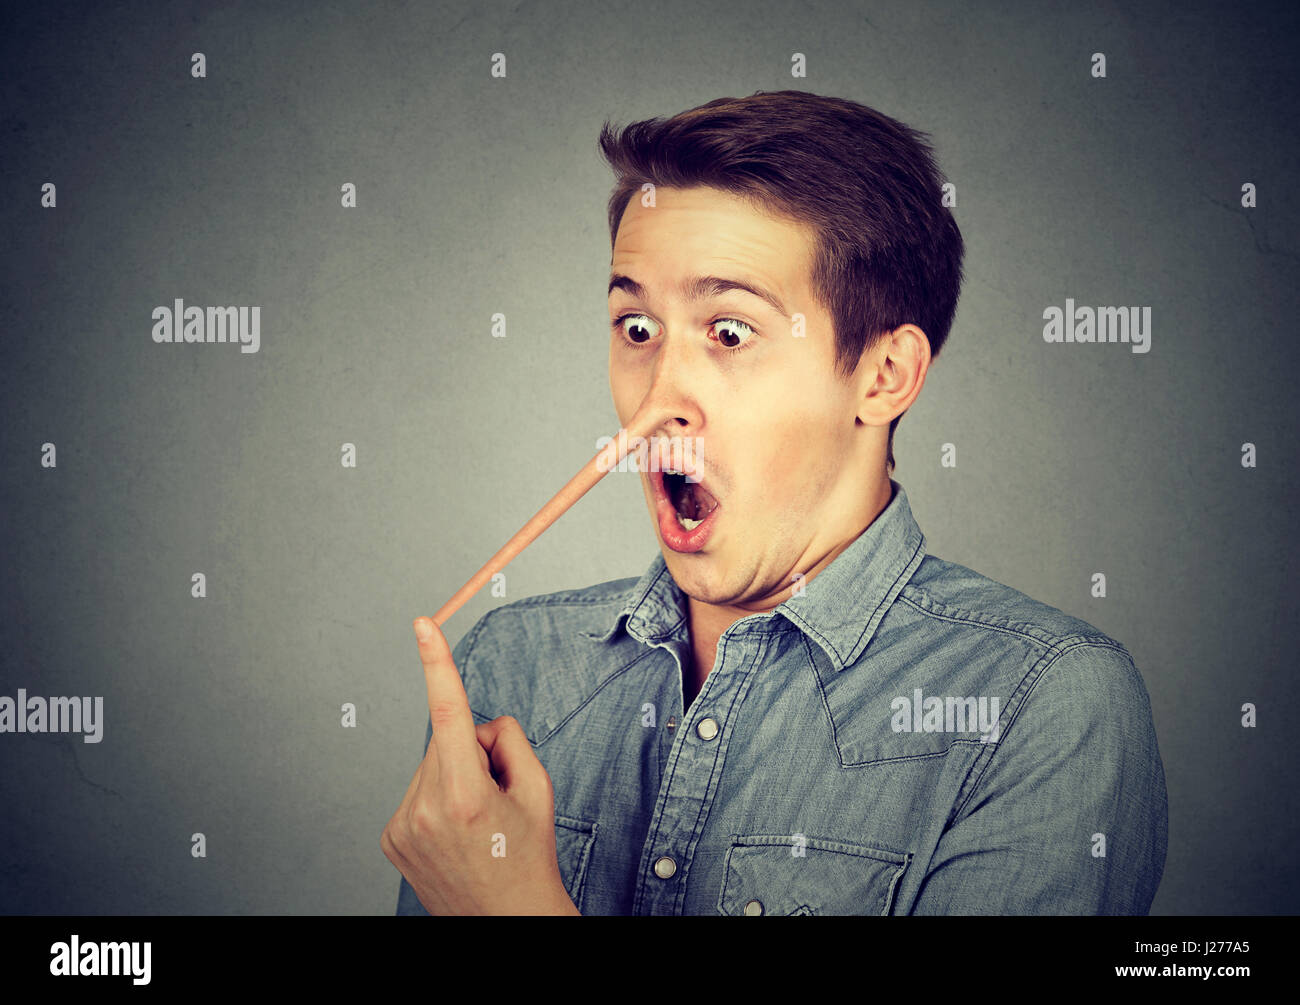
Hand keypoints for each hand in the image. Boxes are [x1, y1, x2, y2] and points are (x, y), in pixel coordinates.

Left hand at [381, 617, 579, 914]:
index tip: (421, 625)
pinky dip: (437, 798)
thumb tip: (475, 724)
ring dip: (454, 777)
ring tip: (476, 821)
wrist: (508, 921)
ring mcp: (402, 827)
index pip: (450, 712)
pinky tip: (456, 830)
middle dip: (473, 752)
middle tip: (497, 796)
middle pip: (447, 740)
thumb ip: (509, 738)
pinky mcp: (390, 838)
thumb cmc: (530, 856)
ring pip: (430, 765)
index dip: (436, 663)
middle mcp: (424, 809)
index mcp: (465, 795)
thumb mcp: (539, 789)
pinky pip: (417, 791)